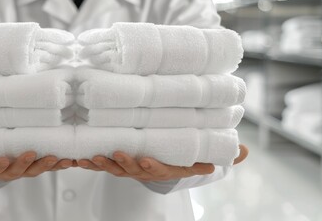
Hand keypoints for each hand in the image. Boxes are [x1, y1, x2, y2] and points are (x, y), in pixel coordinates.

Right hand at [0, 144, 75, 180]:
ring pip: (36, 169)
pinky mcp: (35, 162)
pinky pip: (49, 164)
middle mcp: (7, 170)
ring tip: (59, 157)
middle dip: (26, 164)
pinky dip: (60, 162)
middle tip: (33, 153)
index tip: (4, 158)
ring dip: (48, 164)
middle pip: (18, 171)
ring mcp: (22, 168)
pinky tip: (70, 156)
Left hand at [76, 144, 248, 181]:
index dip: (151, 165)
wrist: (159, 168)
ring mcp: (127, 167)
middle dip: (123, 162)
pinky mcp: (115, 162)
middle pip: (131, 168)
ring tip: (90, 157)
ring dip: (101, 163)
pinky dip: (90, 161)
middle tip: (116, 154)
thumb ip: (218, 155)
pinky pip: (101, 163)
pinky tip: (78, 156)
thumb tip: (243, 151)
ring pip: (113, 168)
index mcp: (161, 167)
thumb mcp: (198, 161)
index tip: (146, 159)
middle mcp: (143, 170)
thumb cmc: (178, 161)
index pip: (157, 168)